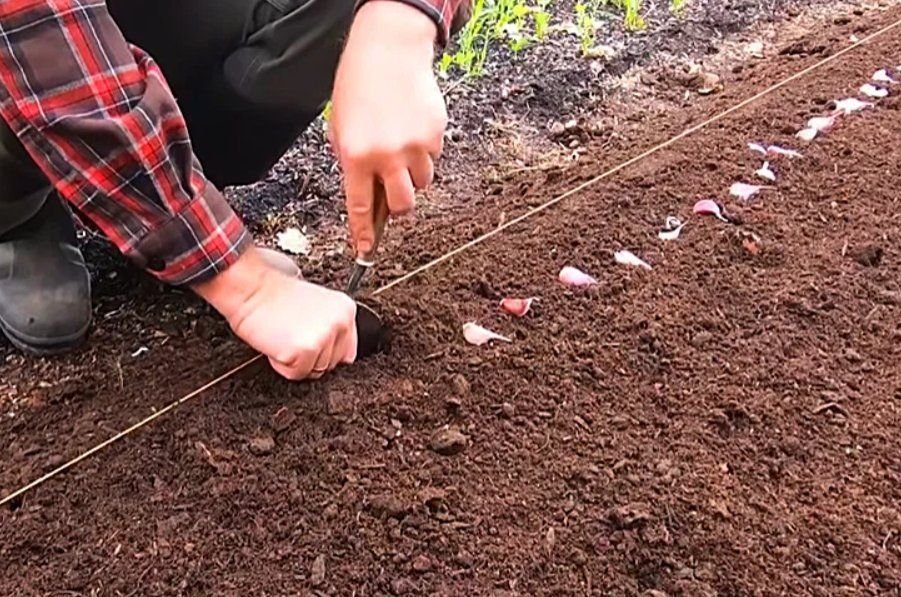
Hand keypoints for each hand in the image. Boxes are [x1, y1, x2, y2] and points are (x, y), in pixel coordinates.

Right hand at [192, 248, 357, 379]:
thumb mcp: (315, 304)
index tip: (309, 343)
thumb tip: (338, 354)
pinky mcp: (305, 351)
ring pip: (313, 370)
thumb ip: (331, 326)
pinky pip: (295, 373)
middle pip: (331, 364)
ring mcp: (324, 337)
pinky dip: (280, 364)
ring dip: (294, 360)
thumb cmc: (274, 294)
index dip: (324, 352)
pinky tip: (276, 342)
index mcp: (345, 310)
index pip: (347, 351)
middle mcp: (339, 323)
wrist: (250, 287)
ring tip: (282, 336)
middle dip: (309, 357)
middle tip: (290, 334)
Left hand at [330, 0, 447, 255]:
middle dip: (399, 208)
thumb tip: (370, 196)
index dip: (364, 234)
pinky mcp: (436, 135)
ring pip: (421, 183)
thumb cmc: (359, 87)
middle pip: (403, 207)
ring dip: (413, 176)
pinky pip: (433, 158)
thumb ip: (352, 162)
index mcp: (356, 156)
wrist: (388, 50)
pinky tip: (412, 127)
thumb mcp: (341, 127)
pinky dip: (425, 152)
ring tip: (401, 147)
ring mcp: (414, 146)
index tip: (365, 252)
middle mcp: (386, 156)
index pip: (361, 207)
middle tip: (394, 191)